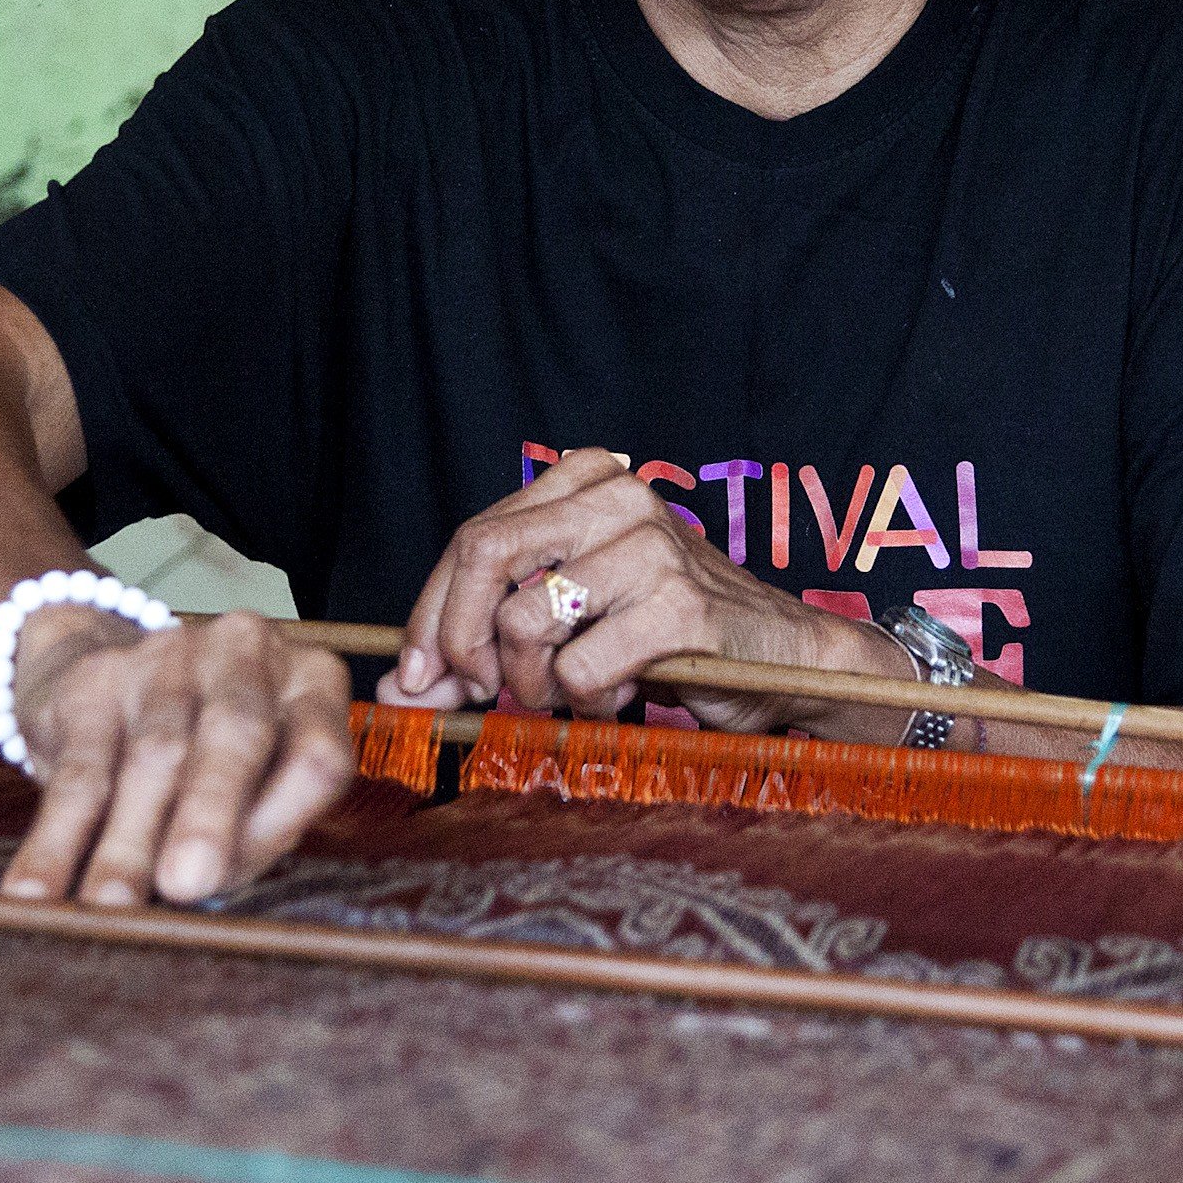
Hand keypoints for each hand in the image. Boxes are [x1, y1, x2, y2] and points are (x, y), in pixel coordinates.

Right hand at [0, 608, 353, 906]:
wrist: (102, 681)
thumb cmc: (207, 763)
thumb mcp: (255, 793)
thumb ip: (252, 836)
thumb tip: (208, 889)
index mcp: (310, 682)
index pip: (316, 754)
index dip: (283, 819)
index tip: (243, 878)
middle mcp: (246, 652)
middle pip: (237, 731)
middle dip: (209, 813)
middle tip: (186, 883)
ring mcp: (168, 654)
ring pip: (154, 754)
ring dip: (128, 841)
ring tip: (110, 907)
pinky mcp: (95, 679)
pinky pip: (78, 770)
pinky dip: (57, 838)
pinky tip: (38, 888)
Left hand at [377, 448, 910, 735]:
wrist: (783, 653)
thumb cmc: (667, 633)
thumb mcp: (568, 624)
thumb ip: (484, 645)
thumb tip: (398, 689)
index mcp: (588, 480)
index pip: (474, 538)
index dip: (431, 614)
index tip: (417, 675)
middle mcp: (618, 498)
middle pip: (484, 556)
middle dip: (460, 641)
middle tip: (479, 690)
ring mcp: (651, 548)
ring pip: (525, 621)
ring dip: (533, 683)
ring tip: (577, 688)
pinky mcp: (678, 607)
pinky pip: (579, 670)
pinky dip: (586, 701)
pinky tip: (625, 688)